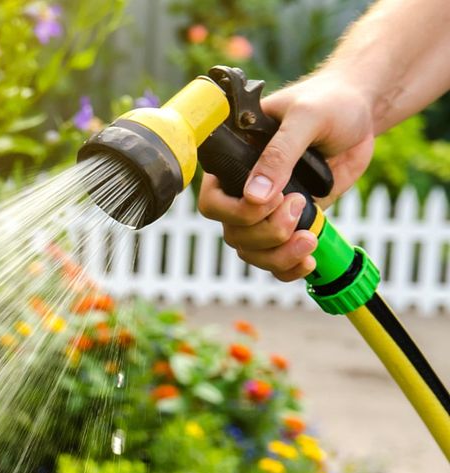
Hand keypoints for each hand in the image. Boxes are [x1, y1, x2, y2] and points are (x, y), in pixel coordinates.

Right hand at [198, 72, 375, 280]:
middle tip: (300, 205)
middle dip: (267, 232)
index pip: (213, 201)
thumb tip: (255, 196)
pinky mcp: (290, 224)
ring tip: (310, 238)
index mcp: (236, 161)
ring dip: (279, 254)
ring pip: (252, 252)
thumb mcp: (306, 117)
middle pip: (233, 233)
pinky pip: (275, 260)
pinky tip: (308, 260)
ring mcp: (266, 211)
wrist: (360, 115)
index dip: (235, 212)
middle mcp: (245, 190)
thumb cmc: (330, 102)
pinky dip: (288, 267)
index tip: (273, 200)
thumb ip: (280, 154)